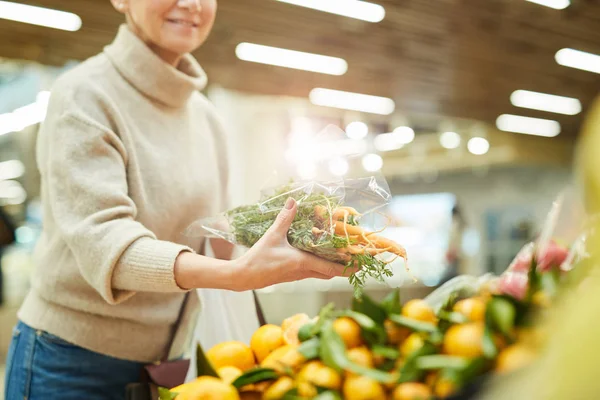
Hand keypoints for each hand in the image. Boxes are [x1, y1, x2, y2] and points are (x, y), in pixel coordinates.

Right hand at [229, 197, 352, 290]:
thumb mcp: (272, 236)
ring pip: (322, 273)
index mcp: (302, 262)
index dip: (348, 267)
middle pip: (330, 273)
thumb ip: (284, 218)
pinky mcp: (292, 276)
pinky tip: (321, 257)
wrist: (244, 277)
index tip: (361, 265)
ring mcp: (298, 276)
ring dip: (333, 267)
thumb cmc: (258, 258)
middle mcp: (303, 272)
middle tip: (358, 259)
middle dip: (345, 268)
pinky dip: (321, 266)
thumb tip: (293, 201)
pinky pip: (312, 272)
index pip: (331, 268)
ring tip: (343, 257)